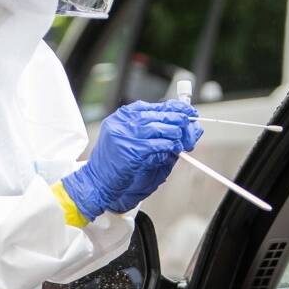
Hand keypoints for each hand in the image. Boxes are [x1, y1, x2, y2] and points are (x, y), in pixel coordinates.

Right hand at [62, 100, 200, 219]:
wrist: (97, 181)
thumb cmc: (114, 163)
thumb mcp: (127, 140)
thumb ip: (147, 130)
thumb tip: (174, 123)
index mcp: (121, 117)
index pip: (151, 107)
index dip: (171, 107)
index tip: (186, 110)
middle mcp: (122, 122)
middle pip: (156, 115)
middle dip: (177, 117)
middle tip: (191, 120)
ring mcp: (125, 135)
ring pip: (158, 128)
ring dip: (174, 132)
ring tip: (183, 137)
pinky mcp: (131, 150)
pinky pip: (156, 144)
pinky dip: (168, 145)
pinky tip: (175, 147)